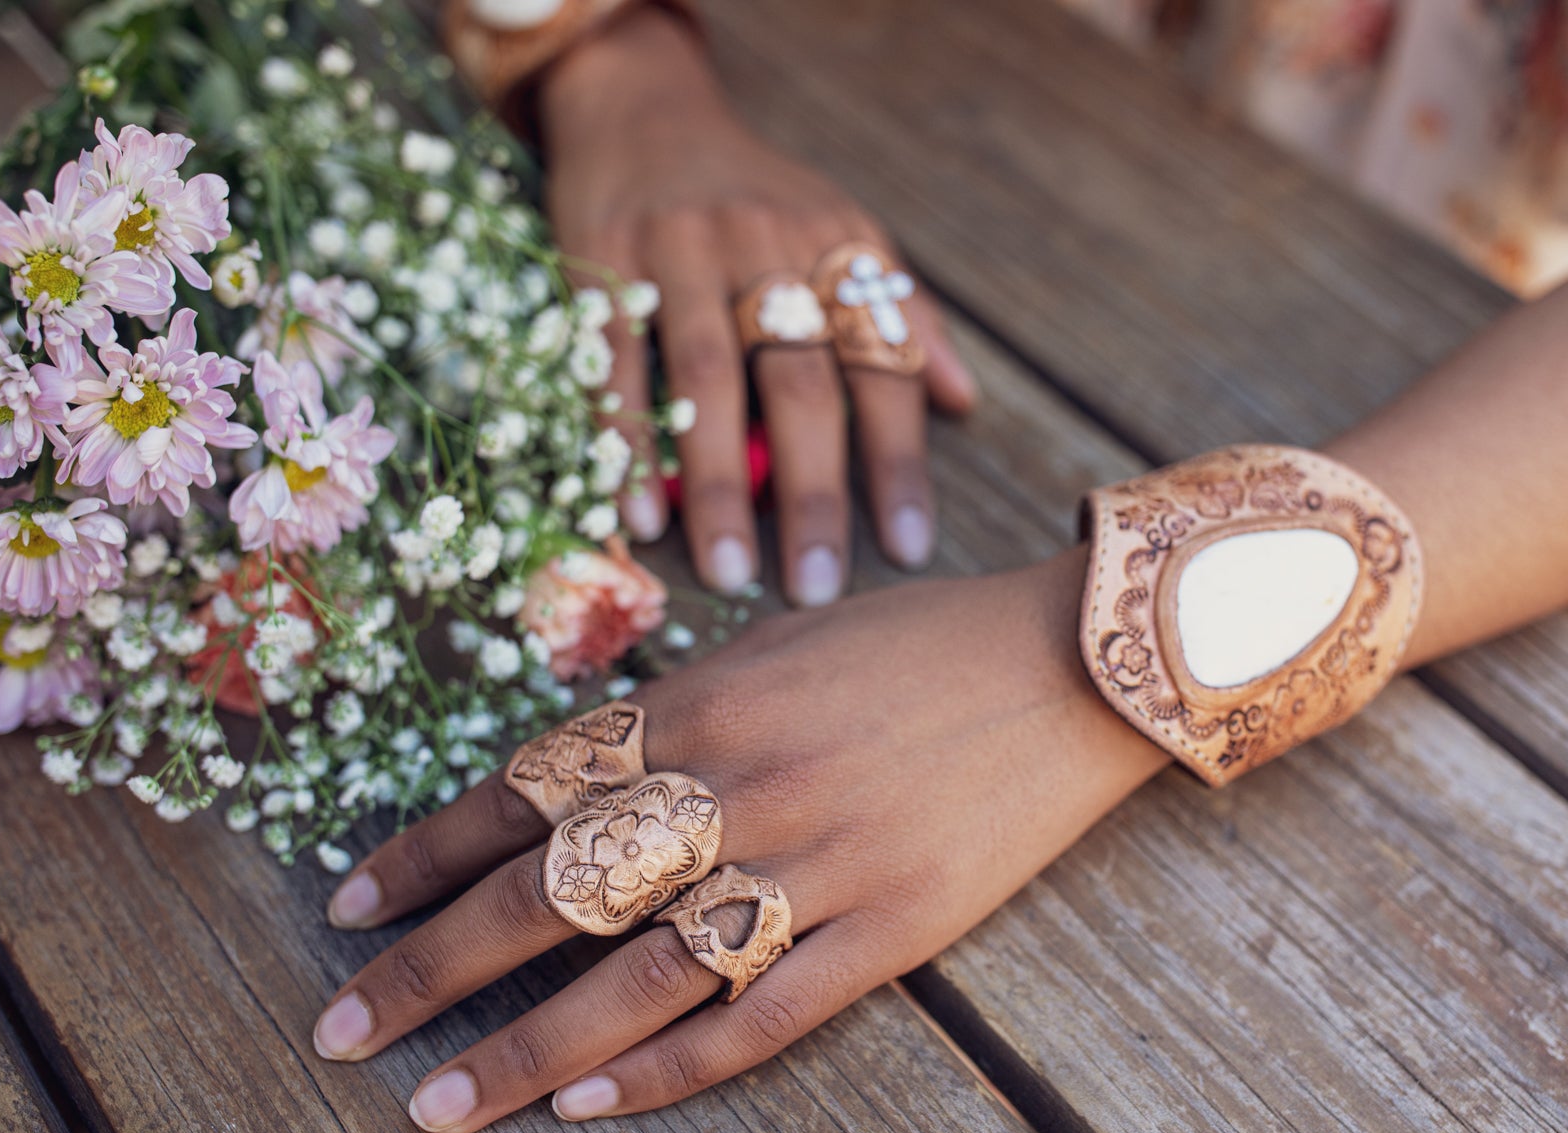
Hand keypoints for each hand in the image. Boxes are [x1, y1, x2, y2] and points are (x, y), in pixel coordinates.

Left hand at [311, 551, 1164, 1131]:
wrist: (1081, 663)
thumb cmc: (922, 640)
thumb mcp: (783, 638)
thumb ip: (679, 705)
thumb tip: (576, 772)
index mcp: (706, 698)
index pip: (530, 787)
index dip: (426, 852)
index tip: (347, 909)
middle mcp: (744, 781)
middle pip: (556, 890)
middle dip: (433, 965)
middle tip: (341, 1032)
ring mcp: (820, 861)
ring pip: (642, 973)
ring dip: (527, 1048)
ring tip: (436, 1103)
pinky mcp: (893, 927)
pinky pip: (762, 1013)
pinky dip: (672, 1068)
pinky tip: (592, 1109)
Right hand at [538, 9, 977, 605]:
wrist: (645, 112)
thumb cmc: (758, 200)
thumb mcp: (844, 236)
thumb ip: (901, 317)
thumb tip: (964, 403)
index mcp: (836, 247)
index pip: (881, 364)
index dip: (898, 460)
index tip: (907, 549)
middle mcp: (766, 245)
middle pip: (799, 383)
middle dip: (812, 492)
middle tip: (815, 586)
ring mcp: (681, 250)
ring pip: (708, 381)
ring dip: (720, 485)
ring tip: (729, 572)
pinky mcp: (603, 259)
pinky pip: (619, 362)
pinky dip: (630, 442)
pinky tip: (641, 517)